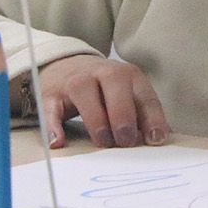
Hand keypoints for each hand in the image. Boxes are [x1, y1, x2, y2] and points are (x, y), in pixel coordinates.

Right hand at [34, 54, 168, 149]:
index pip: (145, 97)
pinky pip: (51, 110)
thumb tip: (155, 140)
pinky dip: (53, 127)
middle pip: (116, 89)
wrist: (67, 66)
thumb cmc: (105, 89)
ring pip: (85, 95)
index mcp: (128, 76)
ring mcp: (76, 81)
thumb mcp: (128, 95)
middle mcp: (104, 73)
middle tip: (126, 142)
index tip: (155, 139)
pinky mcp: (51, 95)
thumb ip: (141, 115)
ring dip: (96, 122)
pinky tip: (59, 142)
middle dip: (123, 119)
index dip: (152, 119)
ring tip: (103, 142)